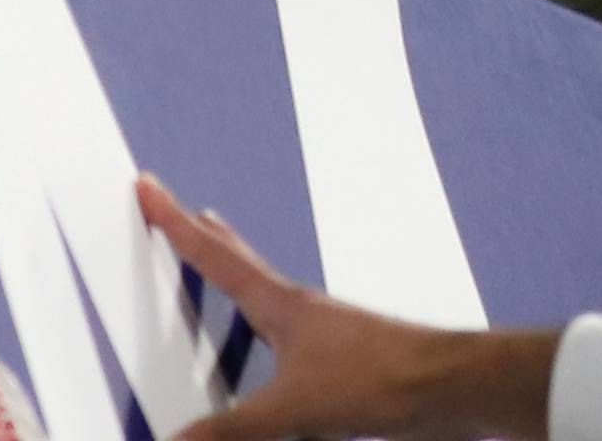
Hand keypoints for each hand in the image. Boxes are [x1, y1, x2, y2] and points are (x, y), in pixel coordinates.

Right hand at [142, 178, 565, 440]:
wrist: (452, 389)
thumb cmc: (382, 382)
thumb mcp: (292, 409)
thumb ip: (230, 430)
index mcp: (284, 307)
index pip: (216, 257)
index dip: (175, 224)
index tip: (149, 186)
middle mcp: (303, 313)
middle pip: (245, 266)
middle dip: (210, 242)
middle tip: (191, 214)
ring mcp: (326, 337)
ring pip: (269, 303)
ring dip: (242, 286)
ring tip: (228, 278)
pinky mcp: (345, 367)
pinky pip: (289, 346)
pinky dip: (267, 339)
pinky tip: (274, 359)